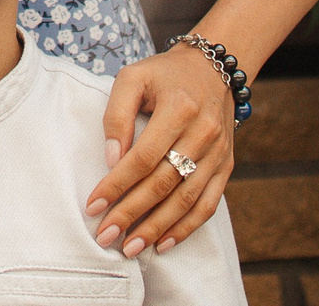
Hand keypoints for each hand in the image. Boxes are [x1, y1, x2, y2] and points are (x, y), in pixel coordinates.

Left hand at [84, 43, 233, 257]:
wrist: (212, 70)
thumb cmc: (164, 75)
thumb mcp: (133, 78)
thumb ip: (117, 114)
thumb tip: (111, 159)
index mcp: (179, 108)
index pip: (143, 156)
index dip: (117, 183)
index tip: (93, 205)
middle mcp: (203, 133)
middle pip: (163, 183)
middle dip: (131, 213)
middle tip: (105, 235)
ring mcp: (218, 153)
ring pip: (185, 200)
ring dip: (156, 228)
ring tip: (129, 248)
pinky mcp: (225, 166)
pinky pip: (208, 205)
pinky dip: (186, 228)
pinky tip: (163, 243)